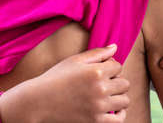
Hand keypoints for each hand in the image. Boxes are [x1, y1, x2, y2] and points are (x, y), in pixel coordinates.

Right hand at [0, 45, 129, 122]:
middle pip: (124, 83)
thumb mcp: (74, 61)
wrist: (37, 103)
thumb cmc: (55, 78)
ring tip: (107, 96)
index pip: (119, 67)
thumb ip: (97, 53)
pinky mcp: (96, 122)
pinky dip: (120, 114)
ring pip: (125, 100)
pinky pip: (119, 119)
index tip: (101, 71)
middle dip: (116, 81)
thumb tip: (115, 47)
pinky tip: (114, 109)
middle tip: (104, 84)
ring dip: (119, 97)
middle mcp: (100, 89)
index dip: (111, 68)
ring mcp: (99, 107)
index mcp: (96, 72)